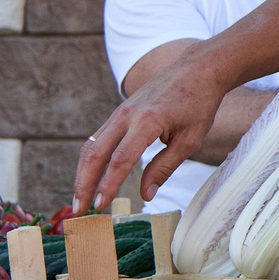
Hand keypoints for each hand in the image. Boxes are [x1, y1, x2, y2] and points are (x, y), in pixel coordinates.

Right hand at [75, 49, 228, 209]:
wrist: (197, 69)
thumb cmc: (199, 104)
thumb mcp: (190, 140)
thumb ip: (164, 167)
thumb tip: (146, 195)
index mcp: (147, 121)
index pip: (121, 159)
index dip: (108, 184)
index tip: (100, 206)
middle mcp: (127, 114)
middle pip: (95, 152)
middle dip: (83, 183)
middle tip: (79, 210)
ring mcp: (120, 111)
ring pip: (92, 145)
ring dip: (82, 174)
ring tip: (80, 200)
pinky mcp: (119, 112)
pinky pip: (99, 138)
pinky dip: (91, 160)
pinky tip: (90, 178)